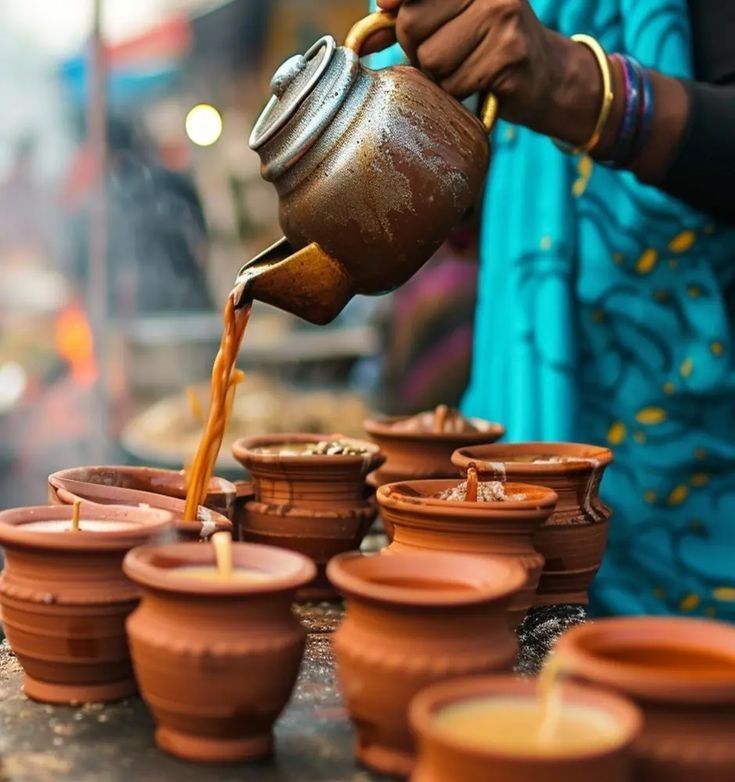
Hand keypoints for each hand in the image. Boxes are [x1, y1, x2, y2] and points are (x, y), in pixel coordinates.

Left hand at [376, 0, 603, 142]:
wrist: (547, 77)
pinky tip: (478, 84)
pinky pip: (452, 85)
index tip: (385, 4)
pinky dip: (457, 95)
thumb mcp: (452, 21)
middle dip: (417, 48)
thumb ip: (410, 18)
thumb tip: (366, 33)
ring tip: (465, 68)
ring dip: (438, 76)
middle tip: (448, 52)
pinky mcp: (507, 55)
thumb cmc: (489, 48)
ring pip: (429, 59)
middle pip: (411, 24)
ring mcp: (502, 18)